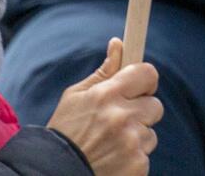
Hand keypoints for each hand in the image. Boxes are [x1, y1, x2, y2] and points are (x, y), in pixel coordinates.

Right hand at [46, 38, 162, 175]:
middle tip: (118, 123)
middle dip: (140, 113)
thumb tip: (118, 43)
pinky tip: (111, 160)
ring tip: (109, 146)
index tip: (141, 88)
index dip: (145, 81)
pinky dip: (132, 159)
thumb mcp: (76, 98)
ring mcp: (130, 142)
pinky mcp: (136, 165)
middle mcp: (121, 117)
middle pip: (155, 105)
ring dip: (136, 138)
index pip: (147, 73)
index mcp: (106, 95)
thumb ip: (103, 72)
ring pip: (150, 133)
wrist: (50, 173)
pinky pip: (145, 156)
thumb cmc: (64, 132)